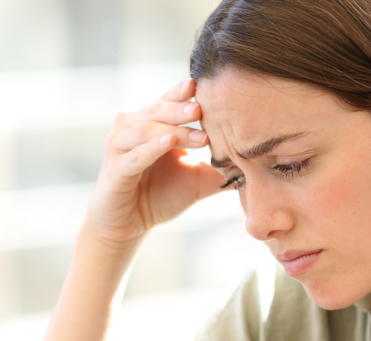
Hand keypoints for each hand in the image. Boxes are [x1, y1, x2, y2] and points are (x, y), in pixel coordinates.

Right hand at [85, 78, 222, 248]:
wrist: (129, 225)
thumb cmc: (159, 197)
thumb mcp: (195, 179)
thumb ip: (218, 168)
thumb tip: (256, 162)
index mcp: (150, 123)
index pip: (167, 100)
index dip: (182, 92)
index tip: (204, 85)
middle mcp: (130, 128)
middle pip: (156, 110)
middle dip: (180, 108)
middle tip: (203, 108)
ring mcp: (119, 146)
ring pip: (146, 128)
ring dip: (172, 129)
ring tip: (198, 134)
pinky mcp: (114, 168)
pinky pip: (135, 154)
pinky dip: (152, 148)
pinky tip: (169, 144)